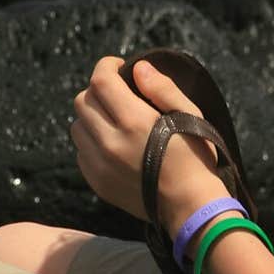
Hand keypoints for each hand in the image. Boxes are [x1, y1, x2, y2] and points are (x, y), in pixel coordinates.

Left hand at [70, 56, 225, 222]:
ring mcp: (99, 165)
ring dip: (92, 116)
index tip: (118, 66)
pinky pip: (81, 152)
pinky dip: (91, 142)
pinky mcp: (97, 183)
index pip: (101, 81)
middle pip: (83, 101)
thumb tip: (137, 68)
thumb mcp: (190, 115)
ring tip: (114, 120)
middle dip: (99, 90)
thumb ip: (162, 88)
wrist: (191, 207)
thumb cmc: (197, 158)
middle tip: (119, 93)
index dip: (106, 66)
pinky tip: (113, 145)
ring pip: (77, 126)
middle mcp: (109, 142)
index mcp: (133, 121)